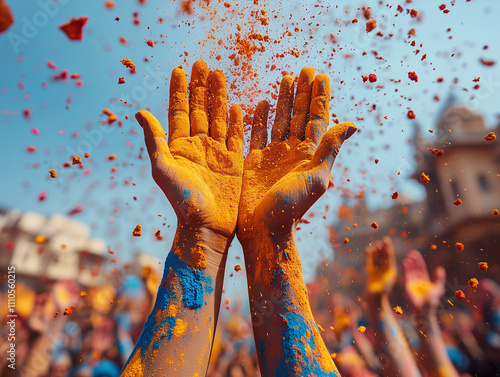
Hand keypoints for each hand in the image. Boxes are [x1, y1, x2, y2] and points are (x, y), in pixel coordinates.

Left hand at [136, 61, 243, 242]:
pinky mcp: (234, 162)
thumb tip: (139, 112)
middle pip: (199, 109)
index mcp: (178, 146)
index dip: (179, 90)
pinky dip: (236, 121)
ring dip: (219, 96)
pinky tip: (237, 104)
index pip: (178, 111)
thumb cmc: (182, 201)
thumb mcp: (163, 169)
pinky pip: (235, 136)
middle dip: (200, 86)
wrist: (207, 227)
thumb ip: (154, 140)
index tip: (179, 69)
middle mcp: (197, 146)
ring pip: (217, 117)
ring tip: (220, 74)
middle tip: (202, 63)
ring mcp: (216, 153)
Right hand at [238, 67, 355, 241]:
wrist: (263, 230)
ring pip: (279, 120)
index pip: (316, 118)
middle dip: (302, 92)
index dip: (319, 96)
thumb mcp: (315, 177)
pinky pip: (258, 133)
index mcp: (309, 154)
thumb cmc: (290, 208)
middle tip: (305, 69)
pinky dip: (260, 118)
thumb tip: (353, 123)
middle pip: (298, 114)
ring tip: (285, 77)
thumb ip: (330, 149)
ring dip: (283, 99)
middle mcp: (292, 151)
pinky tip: (262, 103)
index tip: (321, 74)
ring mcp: (273, 155)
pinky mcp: (254, 161)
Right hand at [365, 237, 396, 295]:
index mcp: (391, 270)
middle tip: (381, 241)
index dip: (388, 248)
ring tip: (376, 244)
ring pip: (377, 258)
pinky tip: (368, 249)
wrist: (375, 299)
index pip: (390, 256)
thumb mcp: (388, 280)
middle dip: (382, 248)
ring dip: (376, 251)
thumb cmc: (383, 291)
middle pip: (383, 256)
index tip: (386, 240)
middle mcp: (385, 270)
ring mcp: (378, 271)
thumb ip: (388, 271)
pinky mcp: (371, 272)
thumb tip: (389, 264)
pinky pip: (370, 262)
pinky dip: (369, 256)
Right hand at [403, 250, 445, 311]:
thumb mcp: (438, 287)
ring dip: (409, 263)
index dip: (419, 261)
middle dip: (413, 260)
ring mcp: (412, 283)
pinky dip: (405, 268)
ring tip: (408, 256)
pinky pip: (406, 275)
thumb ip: (439, 278)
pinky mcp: (407, 285)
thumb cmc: (432, 300)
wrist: (424, 309)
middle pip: (415, 268)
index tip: (416, 254)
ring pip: (410, 270)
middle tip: (411, 252)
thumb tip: (440, 268)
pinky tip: (405, 262)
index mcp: (425, 281)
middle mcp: (417, 281)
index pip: (421, 268)